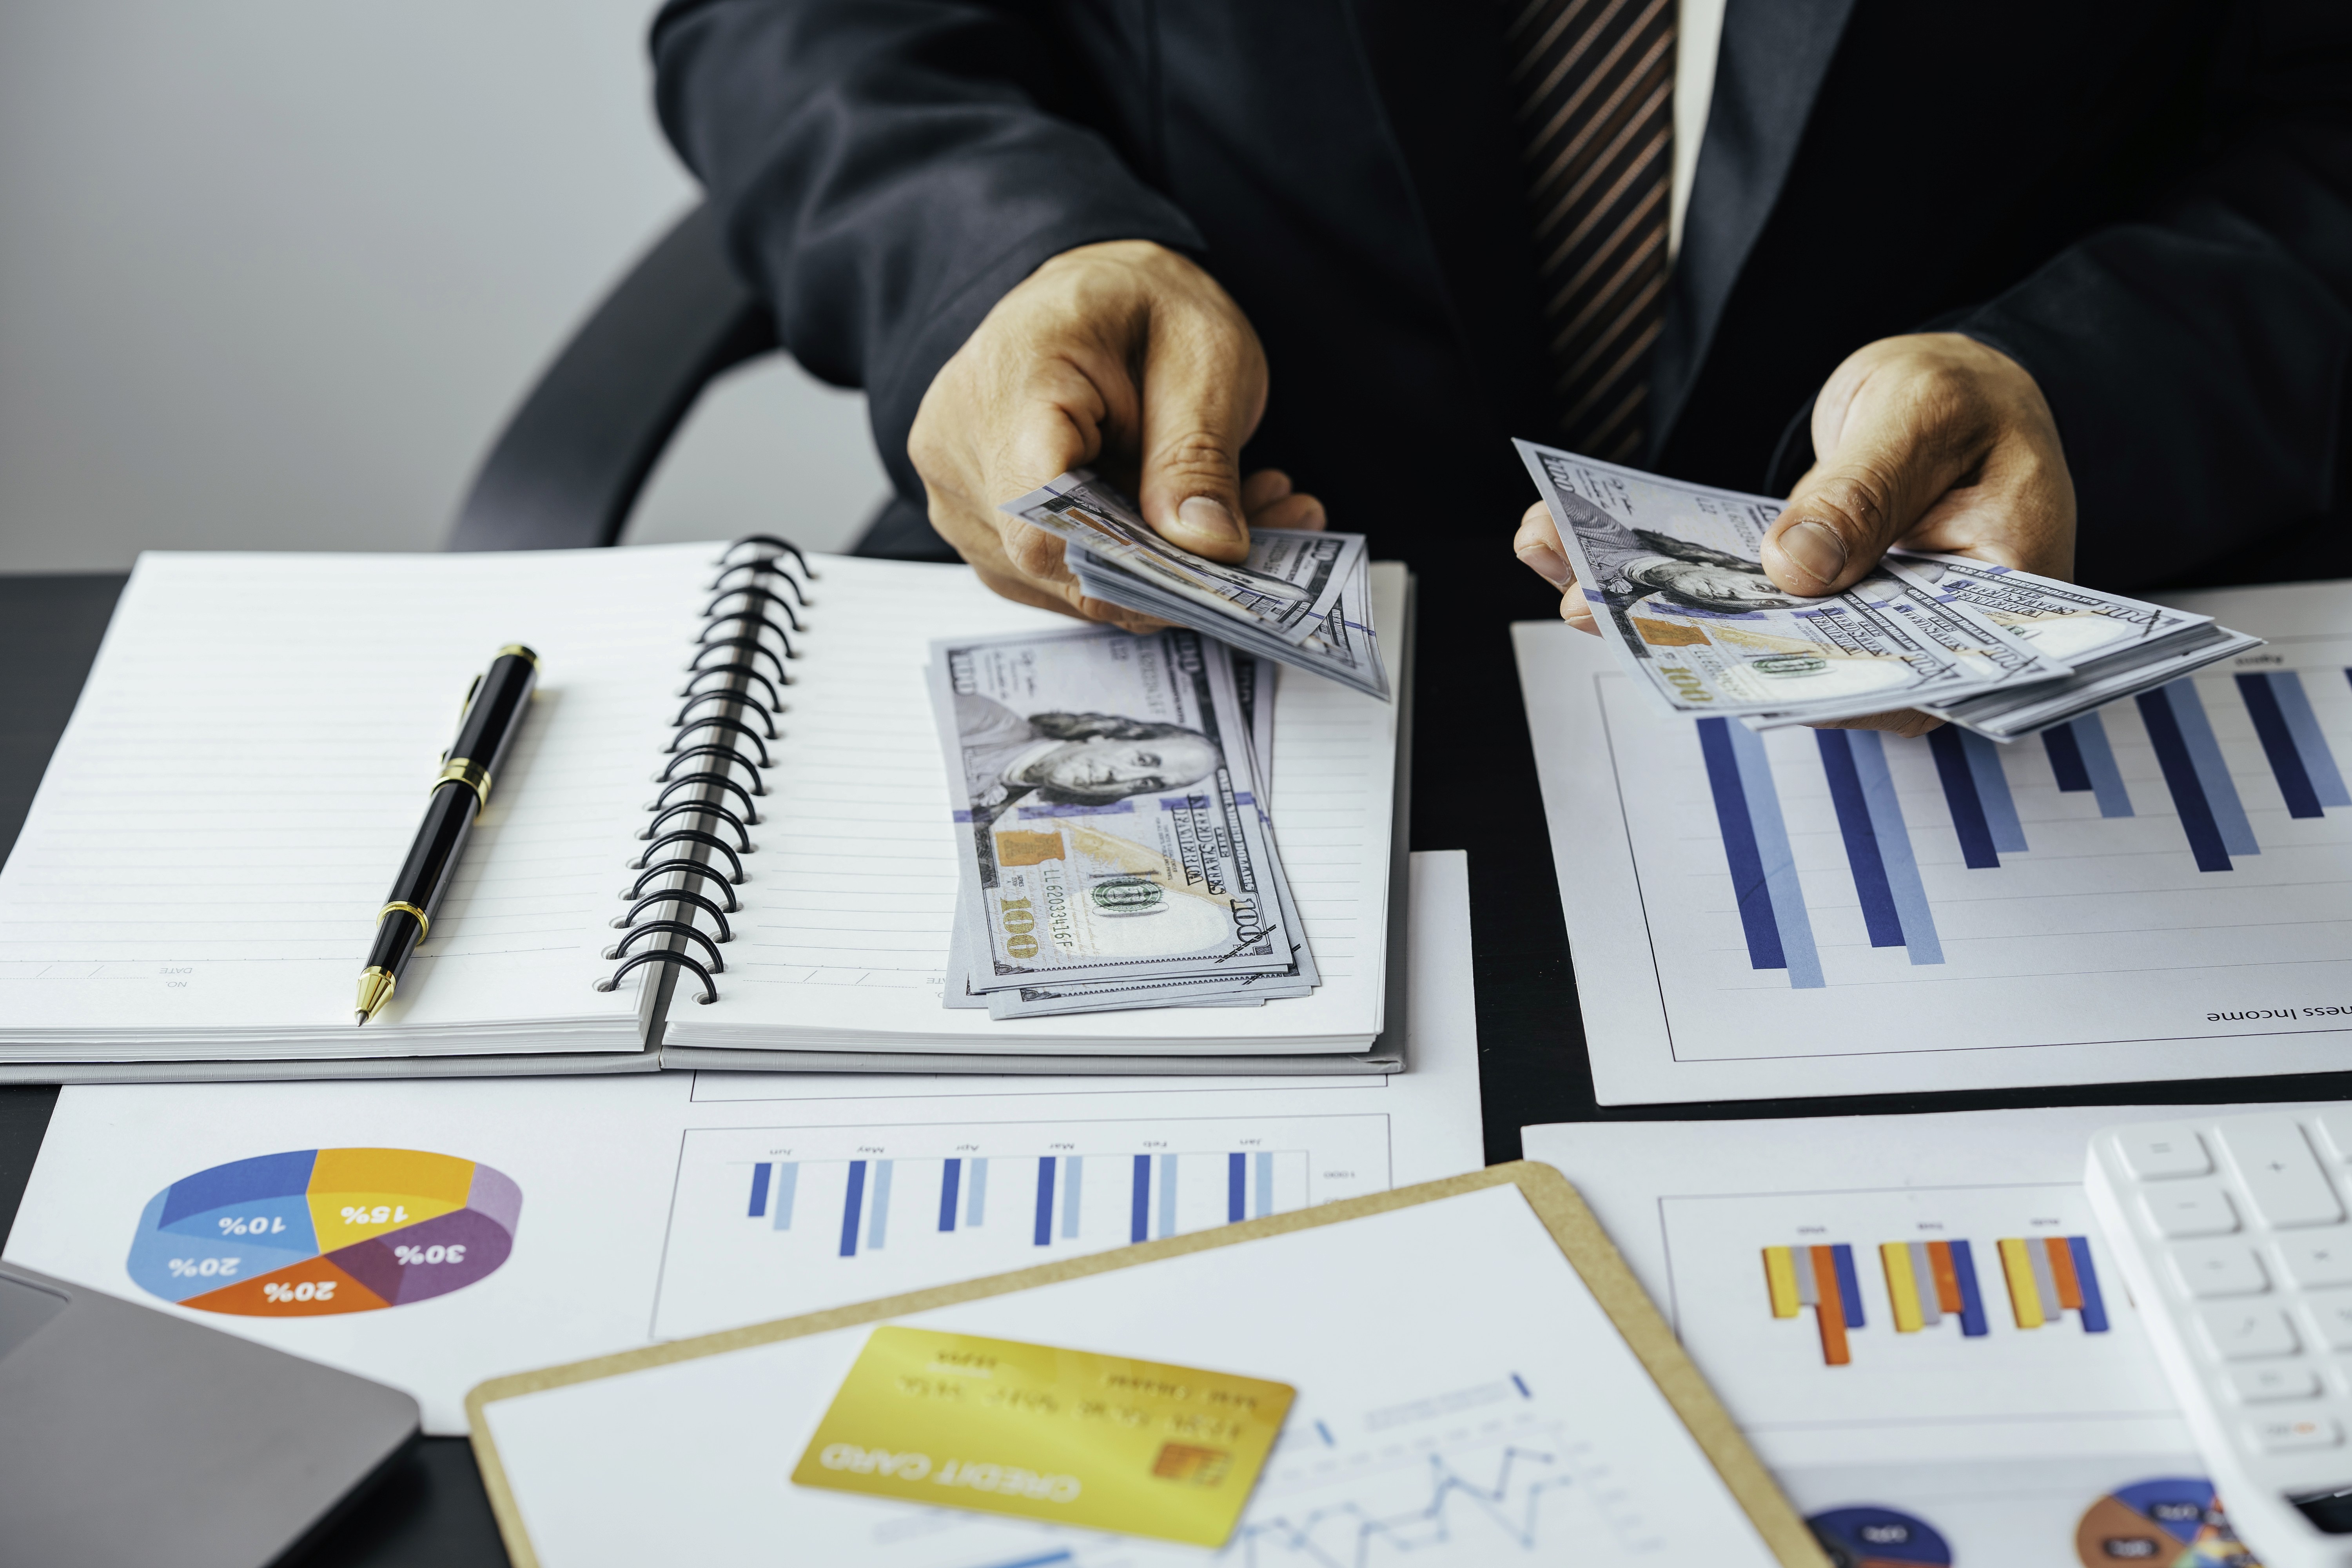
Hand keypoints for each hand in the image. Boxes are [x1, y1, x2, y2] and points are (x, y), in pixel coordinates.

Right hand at [908, 239, 1325, 631]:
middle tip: (1276, 524)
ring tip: (1249, 508)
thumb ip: (1198, 453)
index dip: (1133, 568)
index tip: (1220, 568)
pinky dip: (1142, 565)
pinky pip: (1067, 576)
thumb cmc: (1139, 304)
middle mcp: (960, 454)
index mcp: (1005, 386)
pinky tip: (1197, 522)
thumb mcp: (1201, 354)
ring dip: (1168, 569)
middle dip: (1175, 568)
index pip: (1044, 522)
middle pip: (1061, 564)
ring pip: (1071, 583)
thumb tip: (1207, 548)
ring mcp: (964, 500)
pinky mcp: (988, 531)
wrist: (1095, 292)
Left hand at [1513, 331, 2075, 736]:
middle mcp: (1912, 648)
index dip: (1795, 672)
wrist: (1954, 395)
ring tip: (1565, 568)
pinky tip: (1575, 542)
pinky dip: (1652, 574)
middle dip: (1688, 638)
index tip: (1705, 649)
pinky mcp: (1798, 608)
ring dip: (1647, 607)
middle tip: (1594, 605)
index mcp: (1988, 617)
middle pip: (1799, 667)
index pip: (1891, 678)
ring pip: (1744, 640)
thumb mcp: (1925, 418)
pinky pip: (1723, 604)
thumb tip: (1800, 569)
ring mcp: (1847, 634)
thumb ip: (1870, 490)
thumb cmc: (1967, 402)